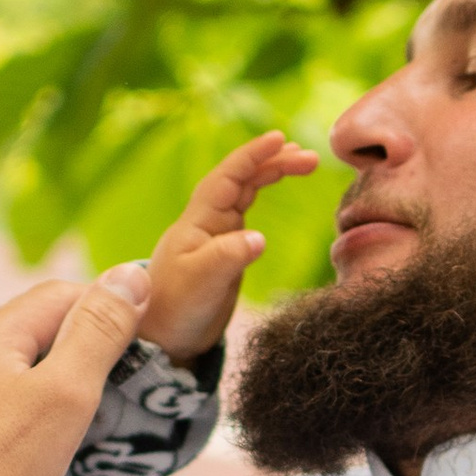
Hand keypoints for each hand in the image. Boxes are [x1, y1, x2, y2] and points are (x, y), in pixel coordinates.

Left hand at [139, 130, 319, 361]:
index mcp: (199, 221)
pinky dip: (264, 192)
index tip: (281, 139)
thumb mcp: (202, 283)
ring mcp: (217, 233)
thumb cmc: (175, 308)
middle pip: (242, 178)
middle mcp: (208, 220)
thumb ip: (228, 258)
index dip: (254, 155)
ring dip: (272, 172)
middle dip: (274, 161)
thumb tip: (259, 238)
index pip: (228, 176)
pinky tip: (280, 186)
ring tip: (305, 162)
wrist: (164, 336)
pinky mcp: (227, 249)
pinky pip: (248, 208)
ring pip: (247, 190)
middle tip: (311, 157)